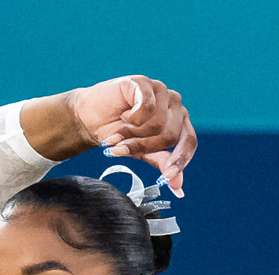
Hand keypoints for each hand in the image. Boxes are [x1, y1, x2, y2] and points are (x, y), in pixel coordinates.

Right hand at [67, 75, 197, 195]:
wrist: (89, 119)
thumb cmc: (117, 134)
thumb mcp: (143, 152)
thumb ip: (162, 164)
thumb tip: (179, 188)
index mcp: (178, 121)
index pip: (189, 141)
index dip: (179, 161)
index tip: (166, 178)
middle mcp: (174, 104)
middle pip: (169, 136)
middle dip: (143, 147)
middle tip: (123, 148)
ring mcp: (161, 91)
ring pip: (157, 124)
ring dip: (133, 134)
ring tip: (120, 131)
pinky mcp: (144, 82)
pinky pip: (146, 107)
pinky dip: (132, 118)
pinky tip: (123, 115)